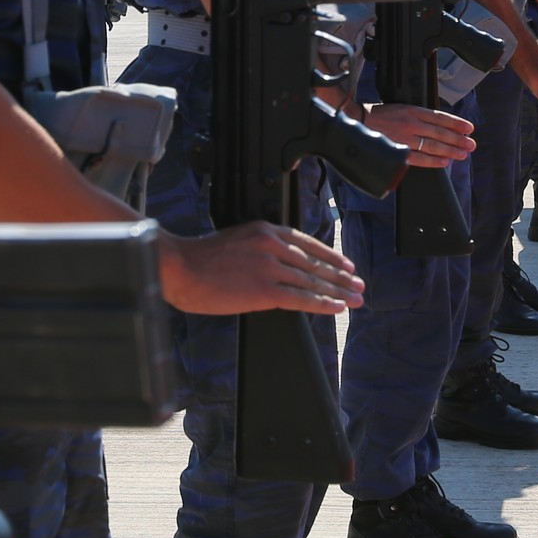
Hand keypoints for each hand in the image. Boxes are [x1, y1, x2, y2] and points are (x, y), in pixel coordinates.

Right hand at [160, 221, 363, 314]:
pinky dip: (322, 303)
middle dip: (340, 276)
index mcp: (264, 230)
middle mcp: (271, 245)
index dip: (330, 255)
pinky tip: (337, 307)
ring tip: (356, 299)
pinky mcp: (264, 290)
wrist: (178, 267)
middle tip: (359, 284)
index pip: (306, 242)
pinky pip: (301, 298)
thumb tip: (278, 265)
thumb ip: (259, 248)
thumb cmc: (199, 259)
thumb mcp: (235, 240)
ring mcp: (269, 267)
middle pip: (314, 262)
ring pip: (312, 280)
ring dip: (338, 291)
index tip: (346, 265)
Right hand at [360, 103, 475, 166]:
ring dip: (451, 150)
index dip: (456, 123)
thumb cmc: (378, 115)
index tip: (469, 128)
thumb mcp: (401, 108)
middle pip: (441, 132)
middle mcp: (412, 123)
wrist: (357, 120)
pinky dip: (434, 161)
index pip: (440, 117)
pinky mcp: (398, 150)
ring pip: (434, 145)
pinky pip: (420, 158)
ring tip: (463, 154)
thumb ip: (418, 115)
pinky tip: (445, 162)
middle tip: (471, 144)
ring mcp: (405, 138)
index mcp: (413, 110)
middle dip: (458, 139)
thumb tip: (438, 124)